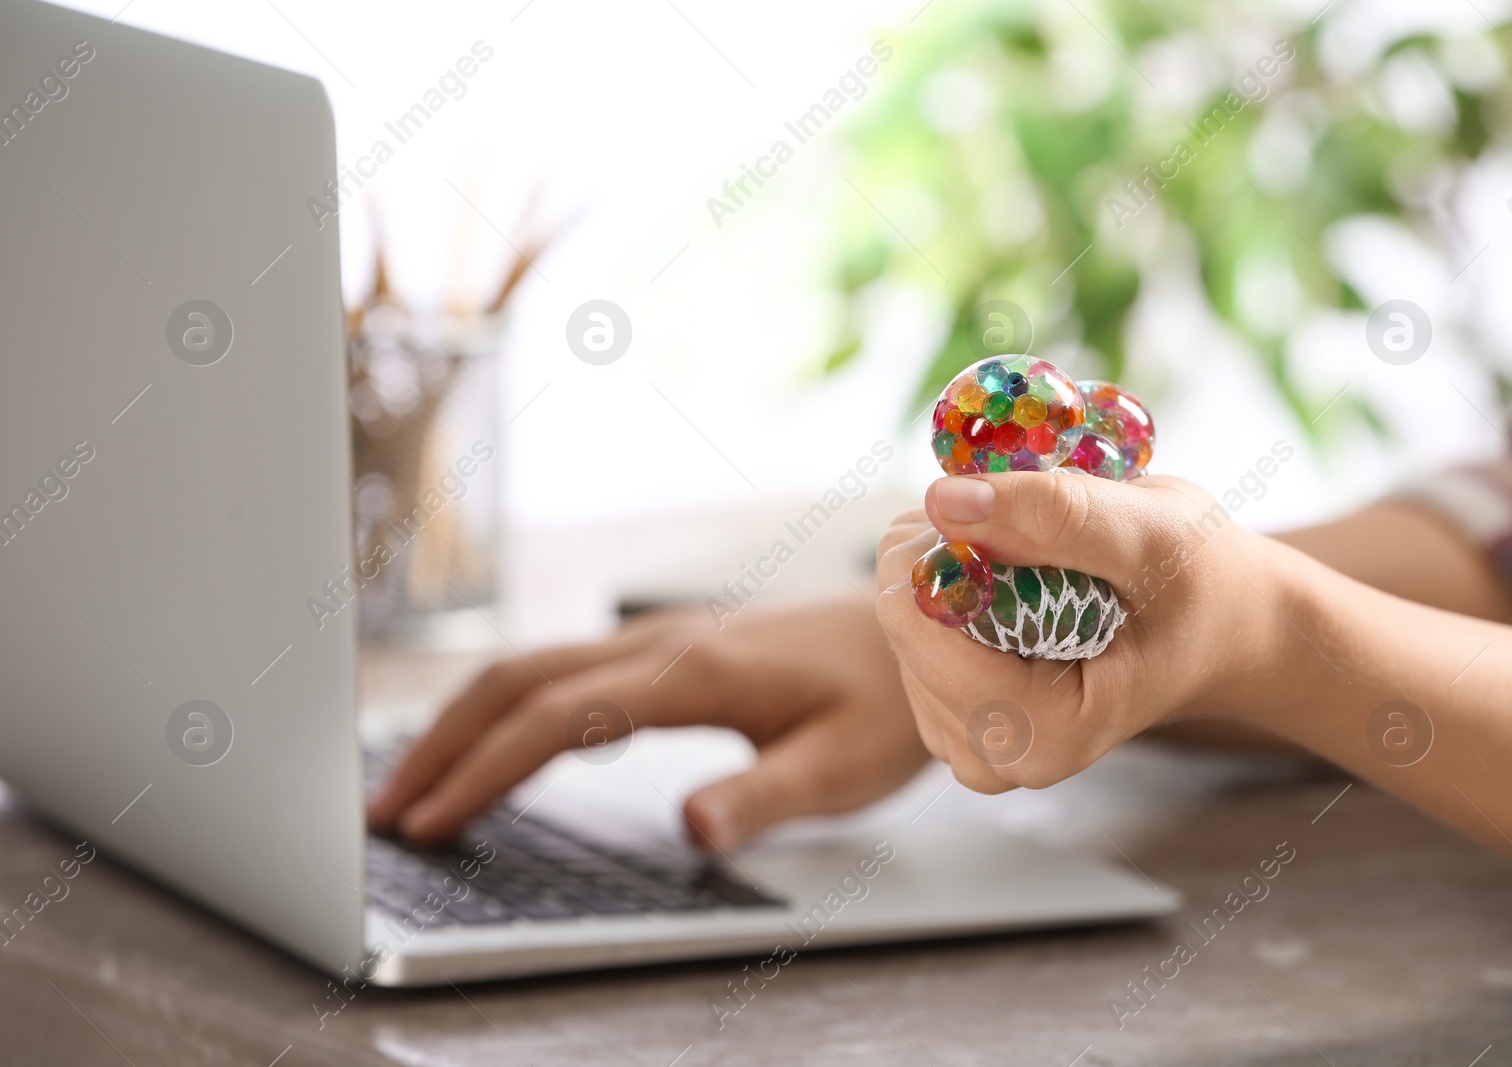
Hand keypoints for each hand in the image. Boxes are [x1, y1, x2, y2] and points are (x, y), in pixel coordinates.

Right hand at [367, 599, 928, 849]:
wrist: (925, 629)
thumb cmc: (891, 700)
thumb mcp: (843, 766)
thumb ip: (764, 796)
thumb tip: (689, 826)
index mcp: (696, 673)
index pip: (558, 718)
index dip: (483, 770)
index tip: (429, 821)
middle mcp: (666, 645)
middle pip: (519, 679)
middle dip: (443, 742)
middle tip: (387, 810)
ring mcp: (666, 640)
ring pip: (536, 666)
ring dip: (467, 721)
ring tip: (419, 784)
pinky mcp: (675, 650)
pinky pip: (568, 670)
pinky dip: (511, 708)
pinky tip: (503, 750)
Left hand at [875, 472, 1284, 792]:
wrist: (1228, 623)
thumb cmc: (1201, 582)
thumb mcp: (1149, 534)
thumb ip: (1053, 516)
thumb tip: (941, 500)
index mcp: (1039, 736)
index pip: (916, 628)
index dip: (938, 547)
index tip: (996, 504)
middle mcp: (993, 756)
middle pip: (901, 627)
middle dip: (946, 555)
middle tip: (1022, 522)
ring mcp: (969, 742)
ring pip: (901, 625)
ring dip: (950, 569)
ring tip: (1035, 555)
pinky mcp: (955, 716)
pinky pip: (914, 633)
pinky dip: (953, 589)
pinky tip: (1016, 581)